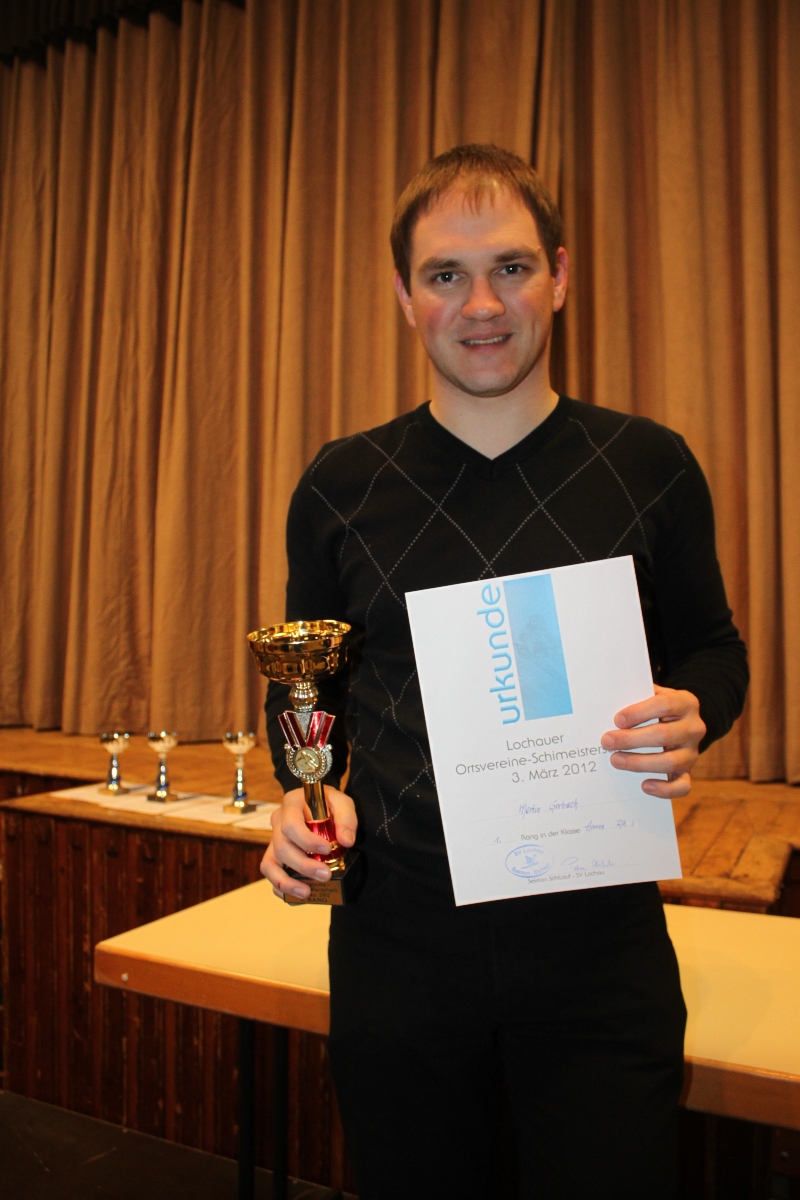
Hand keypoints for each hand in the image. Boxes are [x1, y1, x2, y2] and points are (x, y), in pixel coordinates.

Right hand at [260, 785, 357, 900]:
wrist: (321, 806)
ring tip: (307, 892)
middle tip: (326, 875)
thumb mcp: (342, 803)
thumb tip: (346, 841)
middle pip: (282, 848)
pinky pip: (271, 874)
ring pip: (270, 864)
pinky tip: (298, 895)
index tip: (327, 849)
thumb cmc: (329, 803)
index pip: (290, 825)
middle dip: (303, 865)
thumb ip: (346, 818)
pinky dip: (281, 888)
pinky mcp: (275, 855)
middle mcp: (278, 821)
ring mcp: (274, 840)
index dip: (306, 841)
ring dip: (287, 882)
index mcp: (291, 804)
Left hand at [600, 685, 704, 799]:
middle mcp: (694, 728)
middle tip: (607, 741)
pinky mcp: (688, 771)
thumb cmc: (658, 706)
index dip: (639, 713)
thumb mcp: (652, 693)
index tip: (617, 720)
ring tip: (616, 760)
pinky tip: (644, 785)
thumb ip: (637, 694)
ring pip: (670, 762)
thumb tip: (609, 703)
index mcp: (686, 703)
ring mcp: (692, 752)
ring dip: (639, 763)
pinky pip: (682, 786)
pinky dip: (664, 789)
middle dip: (631, 740)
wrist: (680, 722)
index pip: (664, 705)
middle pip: (664, 735)